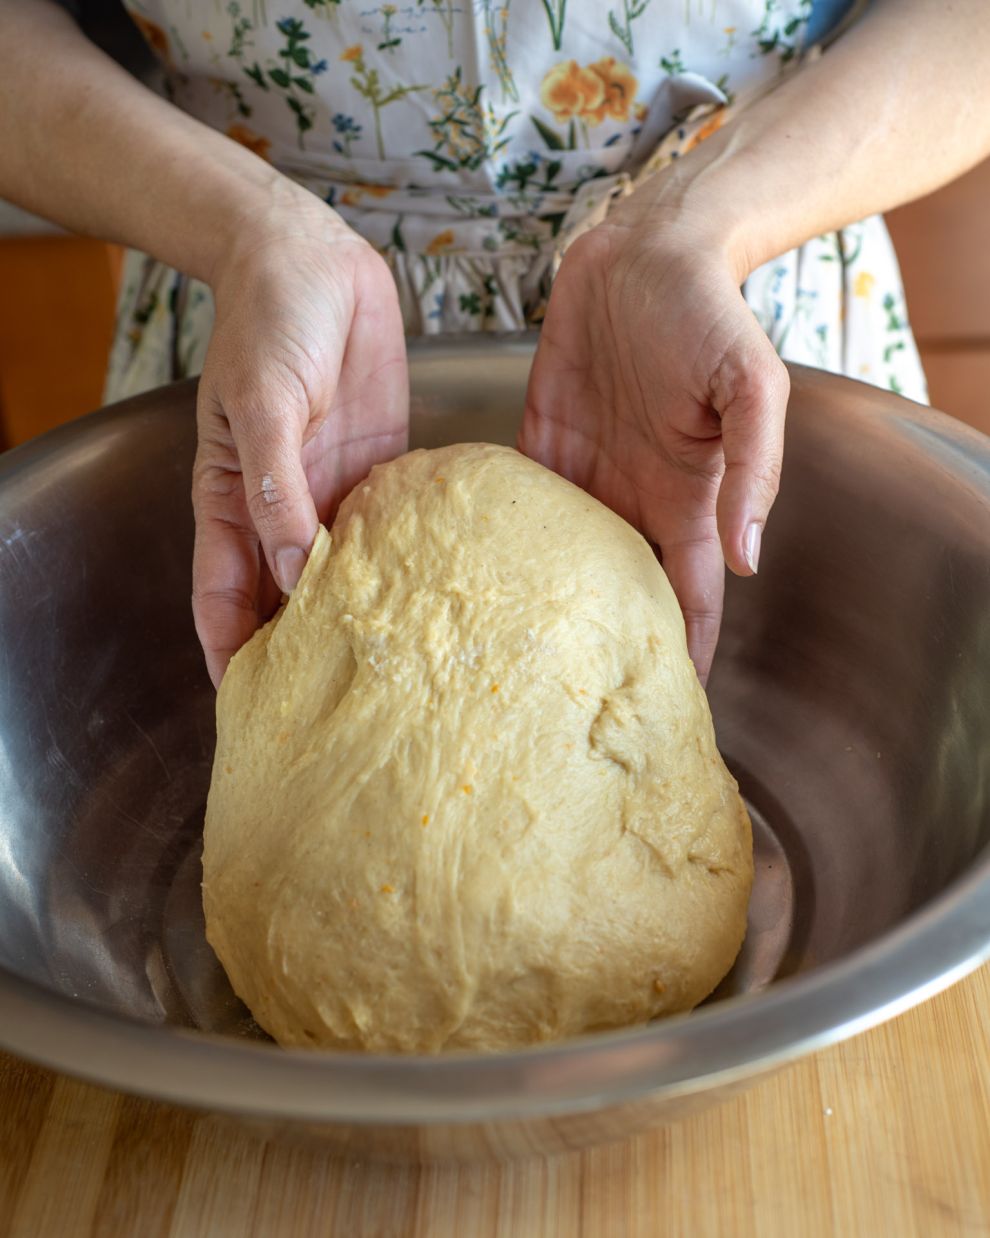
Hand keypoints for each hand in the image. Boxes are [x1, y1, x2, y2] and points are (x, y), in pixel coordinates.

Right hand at [192, 199, 407, 686]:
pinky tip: (427, 605)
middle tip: (328, 710)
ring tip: (387, 676)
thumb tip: (296, 570)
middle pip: (284, 599)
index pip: (223, 594)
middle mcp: (284, 509)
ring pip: (340, 577)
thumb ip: (275, 487)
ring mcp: (333, 494)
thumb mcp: (261, 405)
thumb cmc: (267, 325)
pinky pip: (390, 533)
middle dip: (299, 653)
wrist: (315, 262)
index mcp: (233, 500)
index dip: (230, 650)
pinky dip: (400, 570)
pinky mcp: (382, 472)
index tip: (249, 706)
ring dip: (356, 620)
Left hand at [519, 214, 787, 683]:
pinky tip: (466, 582)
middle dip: (604, 650)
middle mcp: (633, 498)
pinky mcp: (539, 443)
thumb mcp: (750, 382)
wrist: (647, 248)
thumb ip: (752, 465)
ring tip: (506, 666)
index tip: (667, 715)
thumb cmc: (706, 308)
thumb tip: (749, 555)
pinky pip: (515, 506)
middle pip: (618, 594)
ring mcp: (584, 475)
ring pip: (561, 562)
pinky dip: (496, 543)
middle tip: (566, 710)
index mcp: (685, 498)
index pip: (690, 596)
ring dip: (541, 610)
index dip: (684, 654)